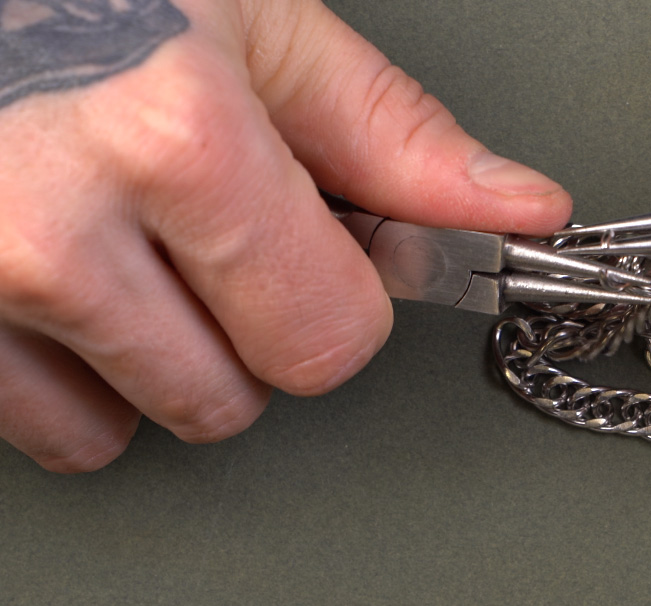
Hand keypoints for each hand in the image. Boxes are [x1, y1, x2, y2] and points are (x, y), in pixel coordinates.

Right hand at [0, 0, 571, 471]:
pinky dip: (70, 374)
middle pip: (232, 399)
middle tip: (206, 234)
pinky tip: (68, 281)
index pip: (328, 340)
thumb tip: (513, 209)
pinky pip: (39, 430)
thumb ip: (392, 135)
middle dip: (246, 330)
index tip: (316, 254)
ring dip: (155, 357)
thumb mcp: (255, 22)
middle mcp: (55, 228)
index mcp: (176, 140)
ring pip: (132, 427)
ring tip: (127, 243)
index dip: (339, 300)